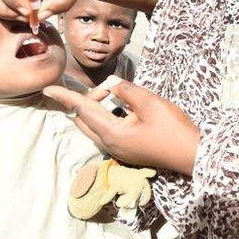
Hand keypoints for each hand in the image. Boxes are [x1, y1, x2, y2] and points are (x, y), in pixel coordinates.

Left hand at [43, 76, 199, 175]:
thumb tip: (111, 83)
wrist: (192, 154)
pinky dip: (108, 117)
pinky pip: (107, 132)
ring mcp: (118, 151)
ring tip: (115, 96)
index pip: (82, 109)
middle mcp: (110, 144)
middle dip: (87, 101)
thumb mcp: (150, 103)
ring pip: (95, 127)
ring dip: (99, 110)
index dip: (65, 97)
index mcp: (112, 133)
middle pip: (85, 120)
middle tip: (106, 88)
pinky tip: (125, 109)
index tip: (47, 89)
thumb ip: (126, 90)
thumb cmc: (173, 129)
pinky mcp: (127, 151)